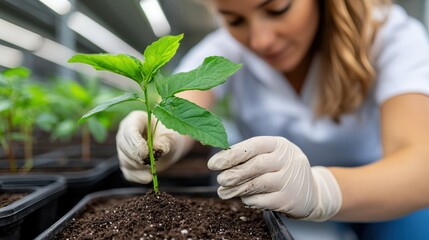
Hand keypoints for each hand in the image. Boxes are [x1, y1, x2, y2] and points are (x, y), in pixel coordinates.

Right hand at [116, 110, 185, 183]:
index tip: (146, 154)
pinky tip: (149, 177)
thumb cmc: (170, 135)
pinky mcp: (127, 163)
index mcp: (135, 120)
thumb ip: (164, 142)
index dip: (136, 143)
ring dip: (140, 167)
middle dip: (138, 157)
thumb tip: (157, 150)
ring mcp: (123, 149)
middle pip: (124, 147)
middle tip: (152, 163)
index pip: (129, 131)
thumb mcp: (171, 136)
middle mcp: (125, 133)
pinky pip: (128, 173)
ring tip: (154, 167)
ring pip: (125, 161)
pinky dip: (139, 177)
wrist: (170, 145)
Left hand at [207, 136, 341, 220]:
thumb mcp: (272, 155)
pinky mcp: (289, 200)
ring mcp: (290, 180)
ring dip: (237, 189)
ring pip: (258, 184)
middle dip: (233, 173)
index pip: (254, 146)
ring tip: (223, 192)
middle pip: (255, 165)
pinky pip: (263, 200)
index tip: (213, 163)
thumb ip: (250, 156)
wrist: (313, 191)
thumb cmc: (283, 169)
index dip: (232, 155)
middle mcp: (288, 160)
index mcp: (280, 145)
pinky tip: (244, 198)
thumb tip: (220, 161)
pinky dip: (249, 200)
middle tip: (219, 179)